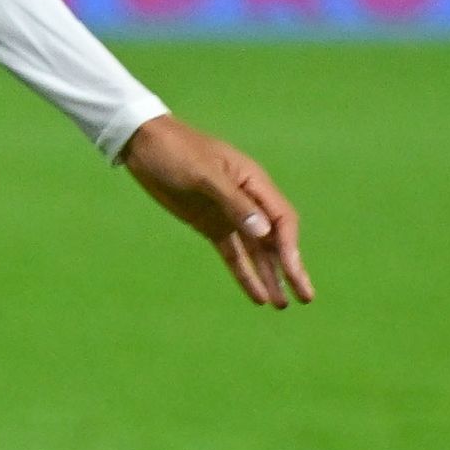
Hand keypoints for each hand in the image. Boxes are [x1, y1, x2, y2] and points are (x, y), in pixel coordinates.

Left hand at [118, 114, 313, 309]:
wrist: (143, 144)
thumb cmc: (176, 152)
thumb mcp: (203, 176)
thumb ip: (234, 203)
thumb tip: (264, 233)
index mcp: (253, 182)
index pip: (282, 219)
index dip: (290, 247)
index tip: (293, 271)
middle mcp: (248, 200)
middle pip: (275, 240)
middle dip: (290, 269)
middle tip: (305, 298)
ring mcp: (229, 214)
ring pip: (256, 251)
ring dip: (269, 277)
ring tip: (281, 306)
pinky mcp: (211, 225)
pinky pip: (233, 253)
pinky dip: (244, 274)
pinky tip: (256, 296)